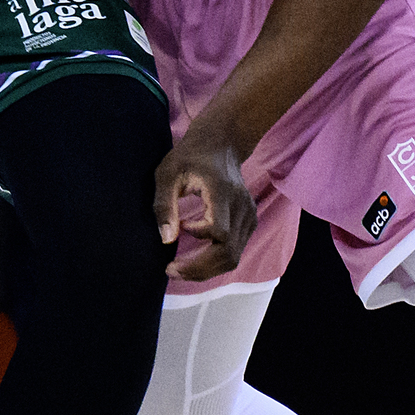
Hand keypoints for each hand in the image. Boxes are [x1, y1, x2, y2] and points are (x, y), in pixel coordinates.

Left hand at [153, 125, 257, 282]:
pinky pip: (236, 250)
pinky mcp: (249, 221)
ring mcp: (249, 215)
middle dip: (200, 269)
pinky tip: (195, 256)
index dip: (199, 239)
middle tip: (171, 271)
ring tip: (179, 268)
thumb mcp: (167, 174)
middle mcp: (241, 206)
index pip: (220, 231)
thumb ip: (164, 206)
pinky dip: (215, 261)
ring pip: (234, 257)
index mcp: (222, 192)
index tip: (181, 228)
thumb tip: (167, 240)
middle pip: (229, 253)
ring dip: (206, 269)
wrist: (221, 143)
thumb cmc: (190, 157)